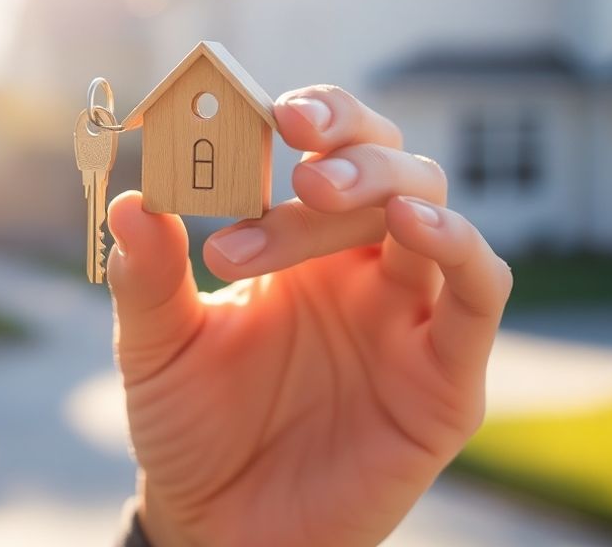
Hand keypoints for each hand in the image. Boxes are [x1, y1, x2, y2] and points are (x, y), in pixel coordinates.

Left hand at [107, 85, 512, 546]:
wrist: (220, 525)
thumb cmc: (191, 426)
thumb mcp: (156, 349)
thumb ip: (148, 280)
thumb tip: (133, 202)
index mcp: (294, 244)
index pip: (316, 151)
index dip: (302, 116)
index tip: (256, 107)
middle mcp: (358, 266)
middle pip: (383, 164)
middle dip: (344, 144)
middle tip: (288, 149)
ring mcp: (406, 315)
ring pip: (431, 209)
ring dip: (388, 181)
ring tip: (322, 187)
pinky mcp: (445, 376)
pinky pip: (478, 295)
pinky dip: (460, 248)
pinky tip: (413, 227)